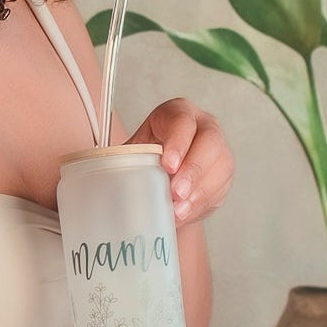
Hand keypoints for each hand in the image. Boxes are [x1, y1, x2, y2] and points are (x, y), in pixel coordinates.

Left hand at [126, 99, 232, 225]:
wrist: (163, 177)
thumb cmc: (147, 159)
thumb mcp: (133, 152)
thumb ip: (124, 159)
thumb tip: (104, 177)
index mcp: (177, 113)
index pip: (182, 121)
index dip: (177, 143)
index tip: (168, 165)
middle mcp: (203, 126)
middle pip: (209, 141)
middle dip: (193, 169)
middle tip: (175, 192)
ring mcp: (218, 150)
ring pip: (220, 166)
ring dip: (198, 191)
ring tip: (178, 209)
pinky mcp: (223, 175)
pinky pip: (219, 189)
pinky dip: (200, 204)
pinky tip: (184, 213)